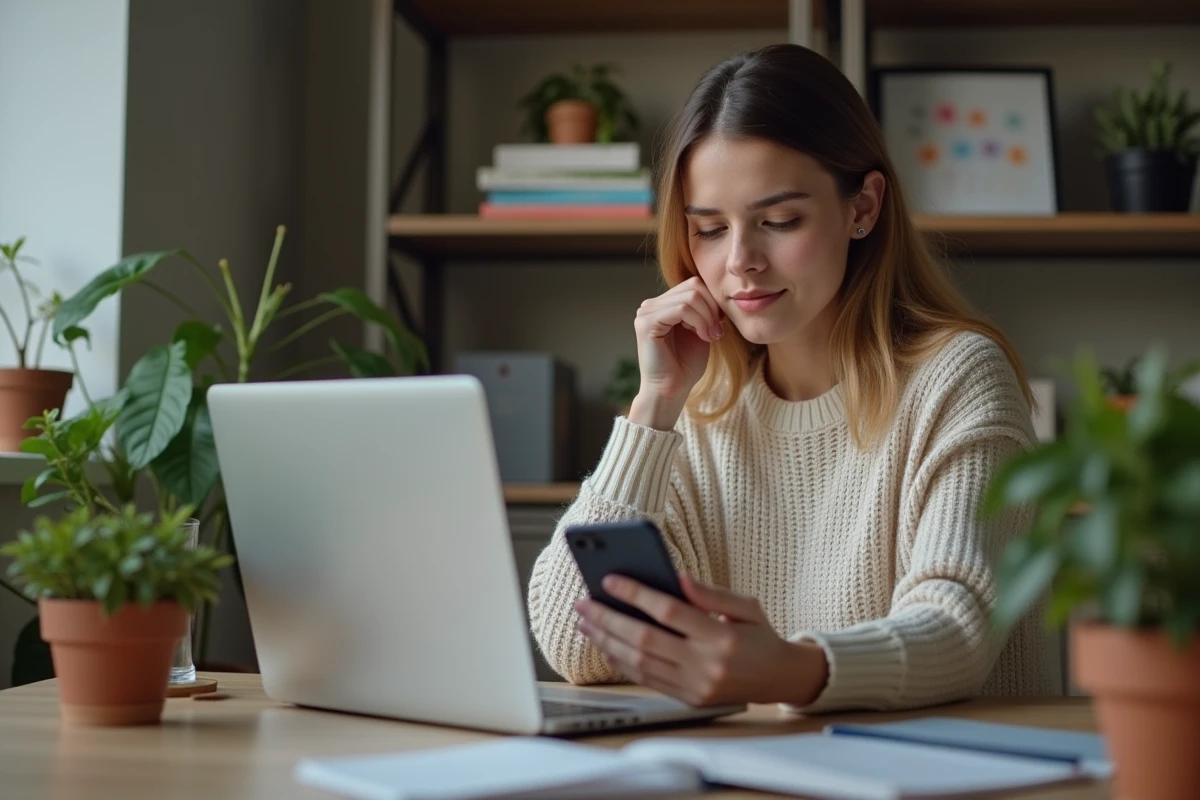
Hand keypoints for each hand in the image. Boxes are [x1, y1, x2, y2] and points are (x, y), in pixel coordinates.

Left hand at [574, 574, 828, 707]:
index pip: (669, 611)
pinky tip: (607, 645)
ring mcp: (695, 686)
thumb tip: (676, 577)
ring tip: (587, 623)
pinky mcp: (688, 699)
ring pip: (639, 662)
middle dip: (608, 619)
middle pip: (645, 639)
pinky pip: (646, 680)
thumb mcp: (745, 605)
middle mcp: (706, 665)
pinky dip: (621, 663)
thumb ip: (709, 593)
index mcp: (721, 637)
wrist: (778, 678)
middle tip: (584, 603)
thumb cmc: (759, 635)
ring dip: (607, 641)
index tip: (611, 579)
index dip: (636, 594)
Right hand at [629, 277, 723, 430]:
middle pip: (693, 286)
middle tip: (717, 332)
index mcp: (663, 305)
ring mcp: (646, 312)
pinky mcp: (646, 322)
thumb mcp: (700, 330)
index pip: (693, 284)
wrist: (672, 390)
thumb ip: (704, 310)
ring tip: (711, 337)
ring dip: (707, 318)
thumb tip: (717, 293)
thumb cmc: (685, 365)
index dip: (712, 301)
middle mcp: (651, 305)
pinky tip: (702, 337)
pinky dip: (698, 322)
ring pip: (690, 297)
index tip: (720, 325)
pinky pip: (681, 308)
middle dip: (712, 308)